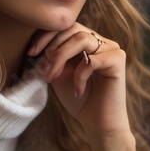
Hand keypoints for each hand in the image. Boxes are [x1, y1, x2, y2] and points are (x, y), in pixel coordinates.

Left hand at [28, 23, 137, 150]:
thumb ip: (51, 58)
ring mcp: (111, 49)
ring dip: (61, 57)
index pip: (65, 27)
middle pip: (73, 29)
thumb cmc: (78, 99)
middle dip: (53, 48)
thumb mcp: (58, 75)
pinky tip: (77, 91)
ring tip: (53, 77)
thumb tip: (37, 47)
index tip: (31, 52)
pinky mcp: (118, 60)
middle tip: (43, 70)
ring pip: (82, 39)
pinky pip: (93, 59)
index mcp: (86, 42)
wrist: (98, 123)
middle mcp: (100, 41)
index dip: (46, 36)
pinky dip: (80, 75)